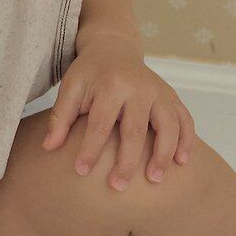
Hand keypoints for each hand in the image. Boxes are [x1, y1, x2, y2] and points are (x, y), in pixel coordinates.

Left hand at [42, 35, 195, 189]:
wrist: (114, 48)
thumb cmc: (90, 73)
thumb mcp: (70, 88)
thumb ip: (60, 117)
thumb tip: (48, 147)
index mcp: (111, 85)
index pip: (100, 124)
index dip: (90, 150)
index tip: (81, 172)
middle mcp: (139, 87)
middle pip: (135, 130)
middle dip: (127, 162)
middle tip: (117, 186)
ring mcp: (159, 92)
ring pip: (168, 126)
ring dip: (163, 155)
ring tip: (154, 180)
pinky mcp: (172, 96)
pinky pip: (185, 119)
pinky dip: (187, 140)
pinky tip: (181, 162)